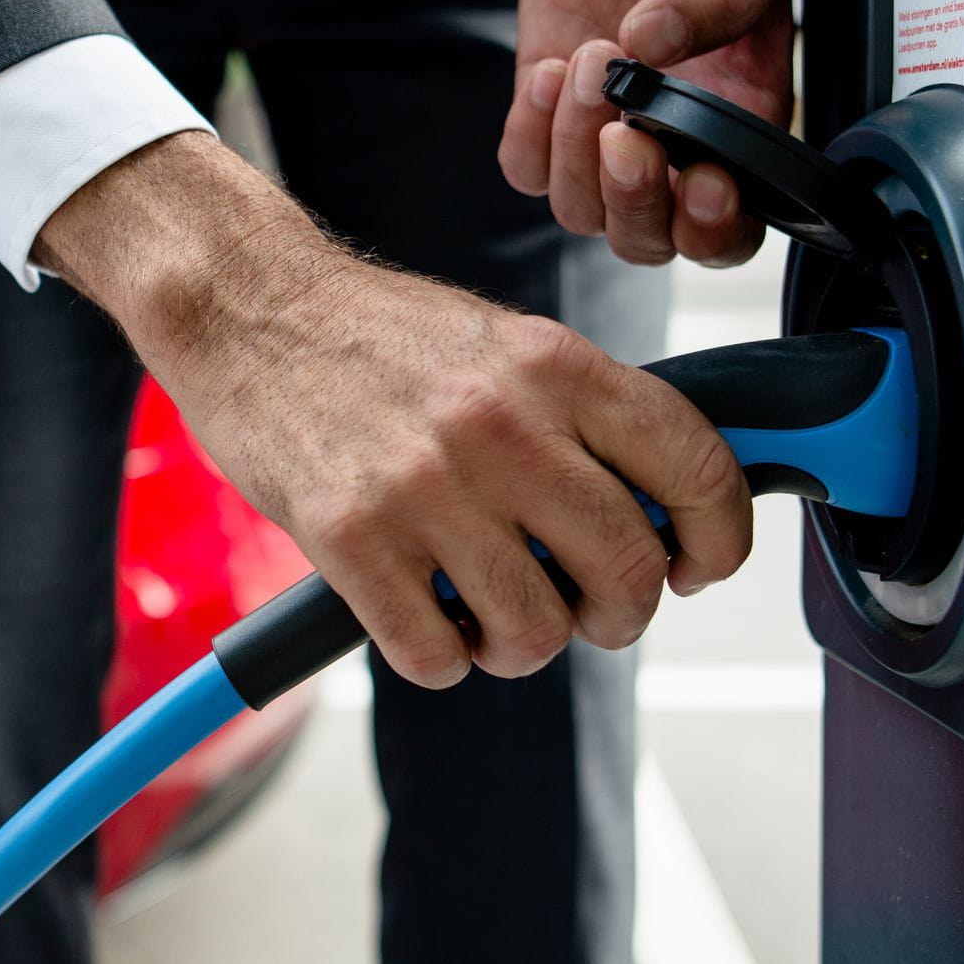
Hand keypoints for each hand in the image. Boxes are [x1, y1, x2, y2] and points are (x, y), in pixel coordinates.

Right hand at [38, 133, 752, 688]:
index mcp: (556, 364)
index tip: (695, 568)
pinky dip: (439, 659)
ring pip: (536, 630)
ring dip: (520, 646)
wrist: (243, 305)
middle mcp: (502, 423)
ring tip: (486, 614)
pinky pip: (433, 655)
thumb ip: (583, 418)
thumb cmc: (377, 337)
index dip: (719, 539)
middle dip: (616, 614)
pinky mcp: (350, 536)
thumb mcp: (503, 344)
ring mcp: (425, 484)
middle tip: (582, 609)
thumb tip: (665, 515)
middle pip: (626, 570)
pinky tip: (420, 618)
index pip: (694, 467)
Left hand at [501, 0, 813, 266]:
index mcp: (744, 126)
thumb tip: (655, 43)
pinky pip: (524, 168)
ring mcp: (604, 135)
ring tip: (592, 54)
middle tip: (626, 129)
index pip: (732, 229)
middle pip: (648, 239)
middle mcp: (675, 148)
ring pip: (579, 209)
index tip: (700, 179)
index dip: (713, 229)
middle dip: (633, 200)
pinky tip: (550, 66)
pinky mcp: (546, 113)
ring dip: (576, 146)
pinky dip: (529, 131)